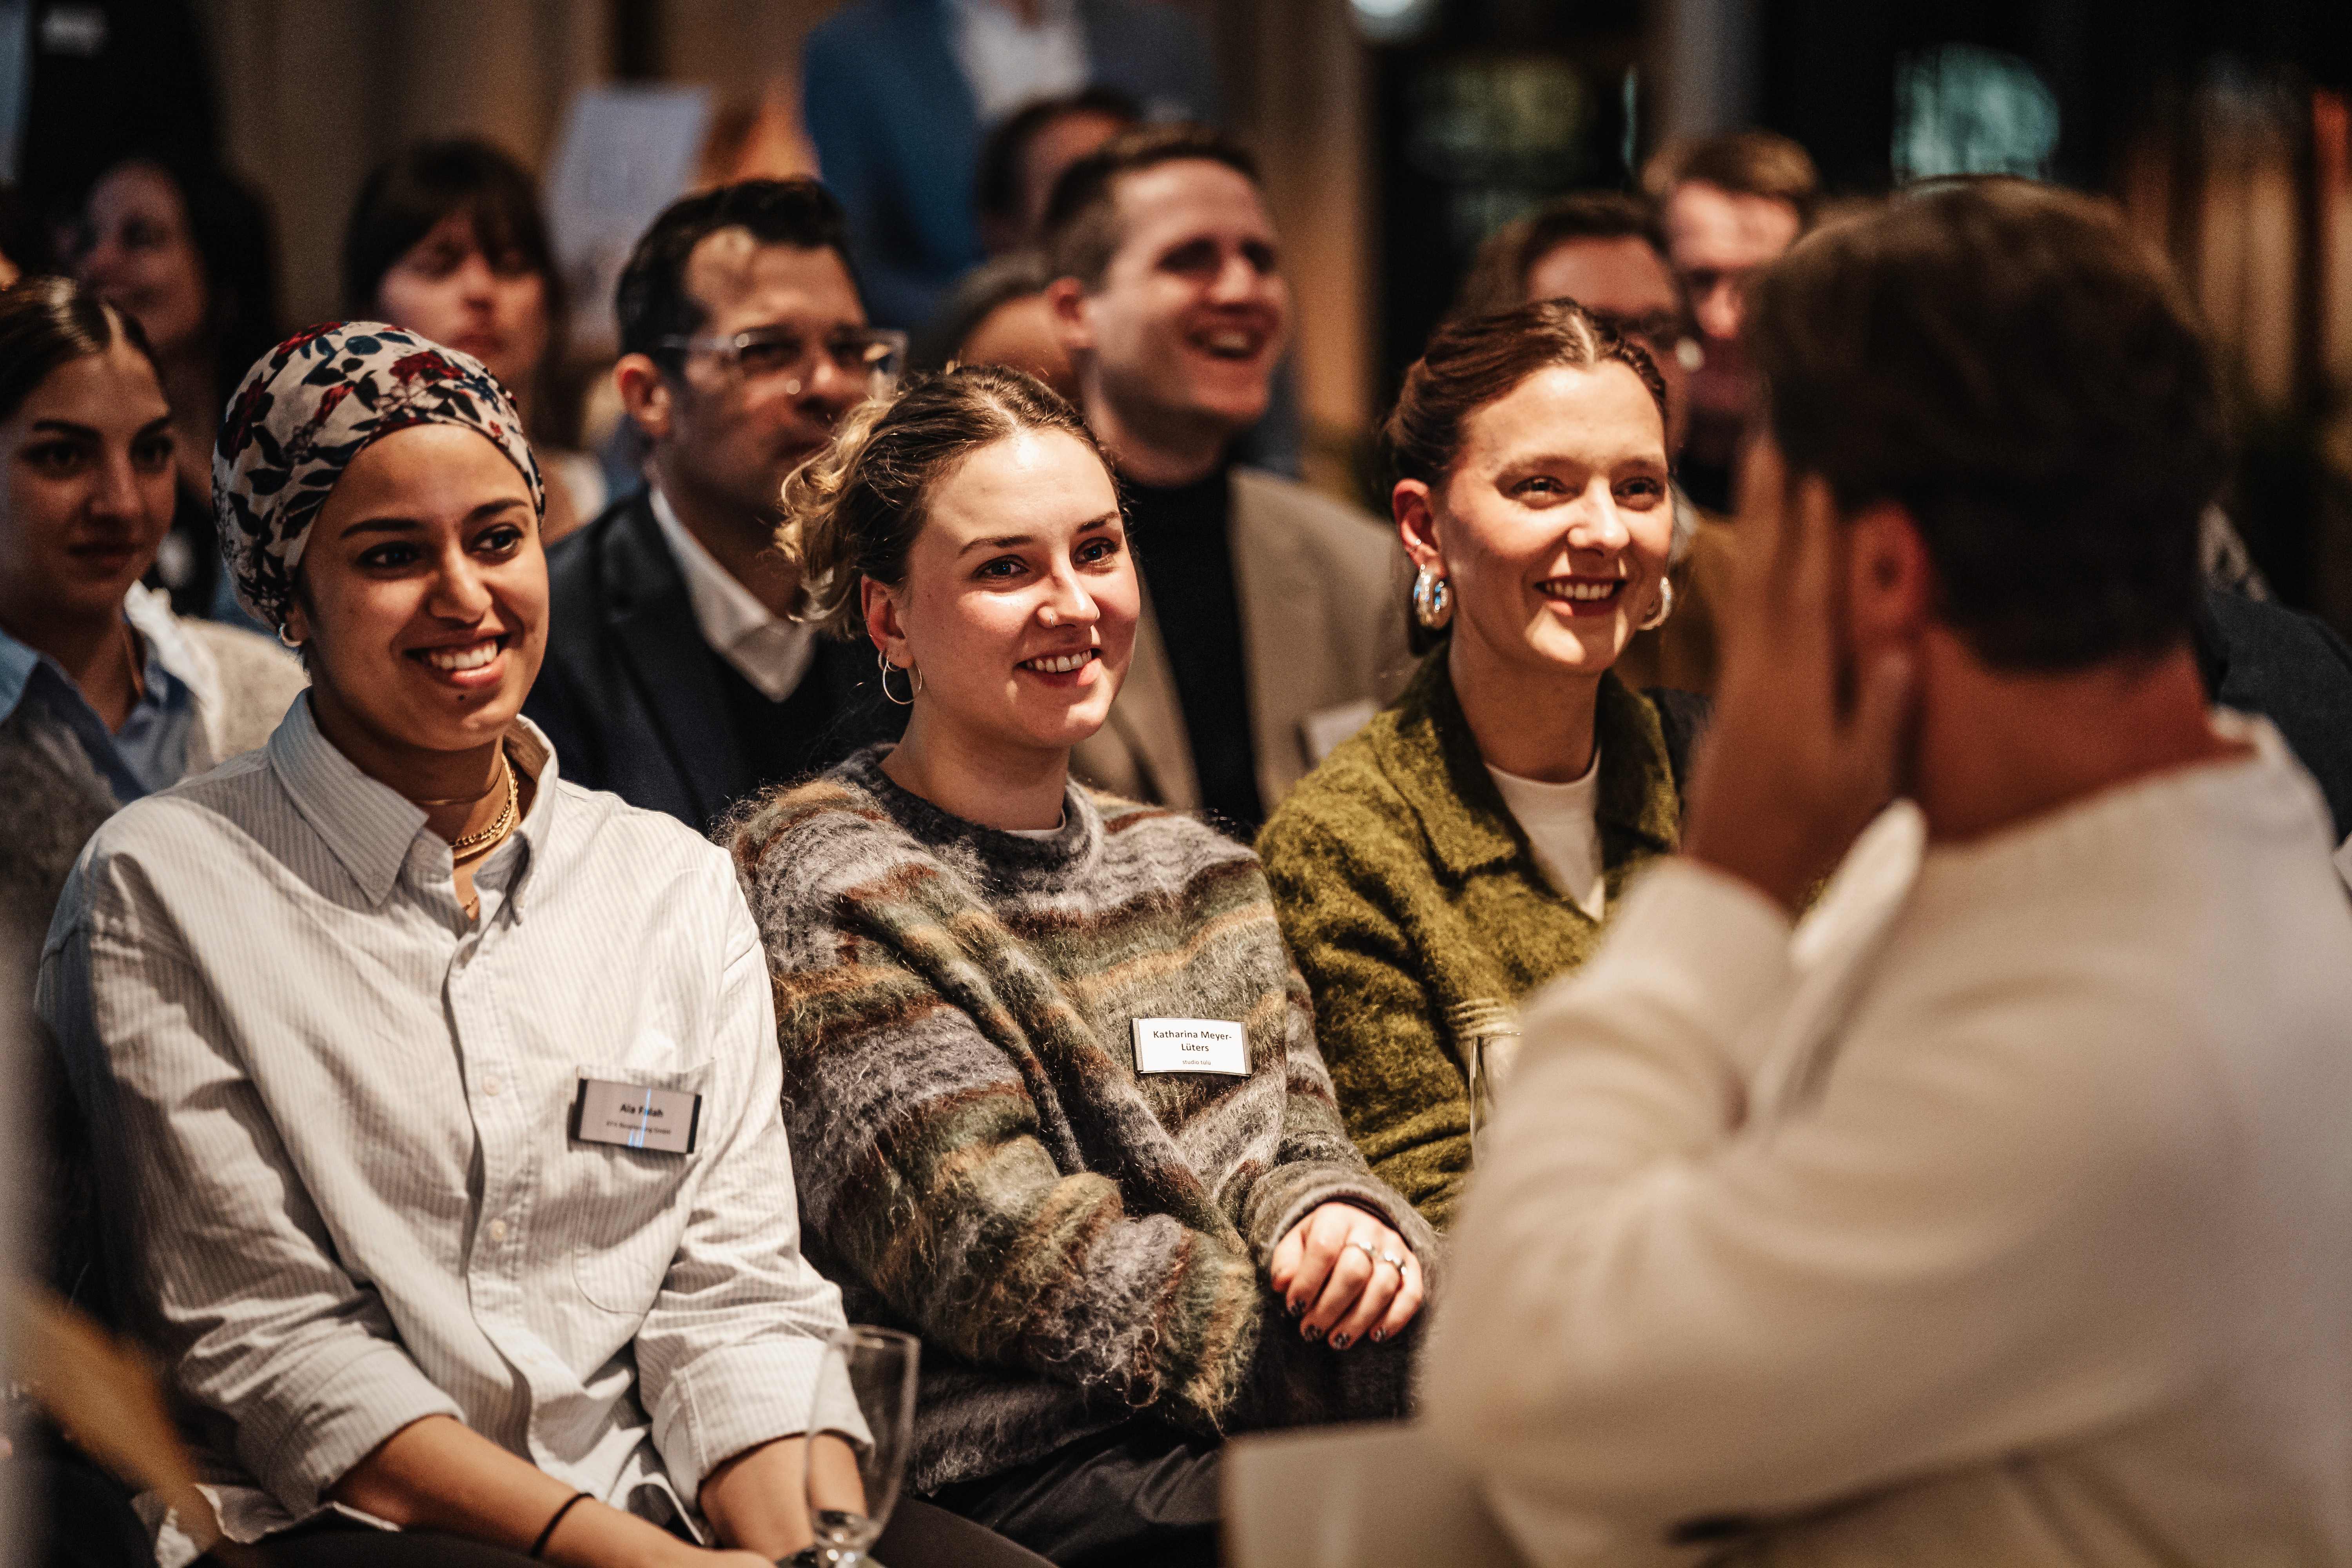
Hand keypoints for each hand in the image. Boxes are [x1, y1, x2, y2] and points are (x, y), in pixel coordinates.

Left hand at [1268, 1202, 1422, 1349]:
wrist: (1354, 1228)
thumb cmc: (1317, 1243)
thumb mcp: (1294, 1245)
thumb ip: (1285, 1263)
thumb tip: (1283, 1284)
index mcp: (1335, 1217)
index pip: (1323, 1249)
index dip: (1307, 1282)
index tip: (1293, 1307)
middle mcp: (1369, 1228)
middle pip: (1354, 1271)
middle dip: (1330, 1308)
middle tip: (1311, 1331)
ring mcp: (1394, 1247)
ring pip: (1383, 1287)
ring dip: (1358, 1320)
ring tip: (1336, 1340)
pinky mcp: (1412, 1267)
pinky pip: (1411, 1295)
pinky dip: (1394, 1319)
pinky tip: (1374, 1335)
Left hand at [1682, 440, 1912, 910]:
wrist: (1732, 865)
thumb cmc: (1807, 828)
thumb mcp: (1859, 779)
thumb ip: (1880, 713)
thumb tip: (1903, 651)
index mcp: (1794, 685)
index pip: (1805, 591)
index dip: (1812, 531)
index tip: (1816, 472)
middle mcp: (1762, 668)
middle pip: (1766, 568)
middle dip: (1769, 502)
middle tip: (1769, 441)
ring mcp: (1743, 676)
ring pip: (1751, 583)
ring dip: (1758, 524)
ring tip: (1762, 471)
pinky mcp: (1736, 688)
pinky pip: (1746, 610)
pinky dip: (1757, 567)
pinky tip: (1764, 548)